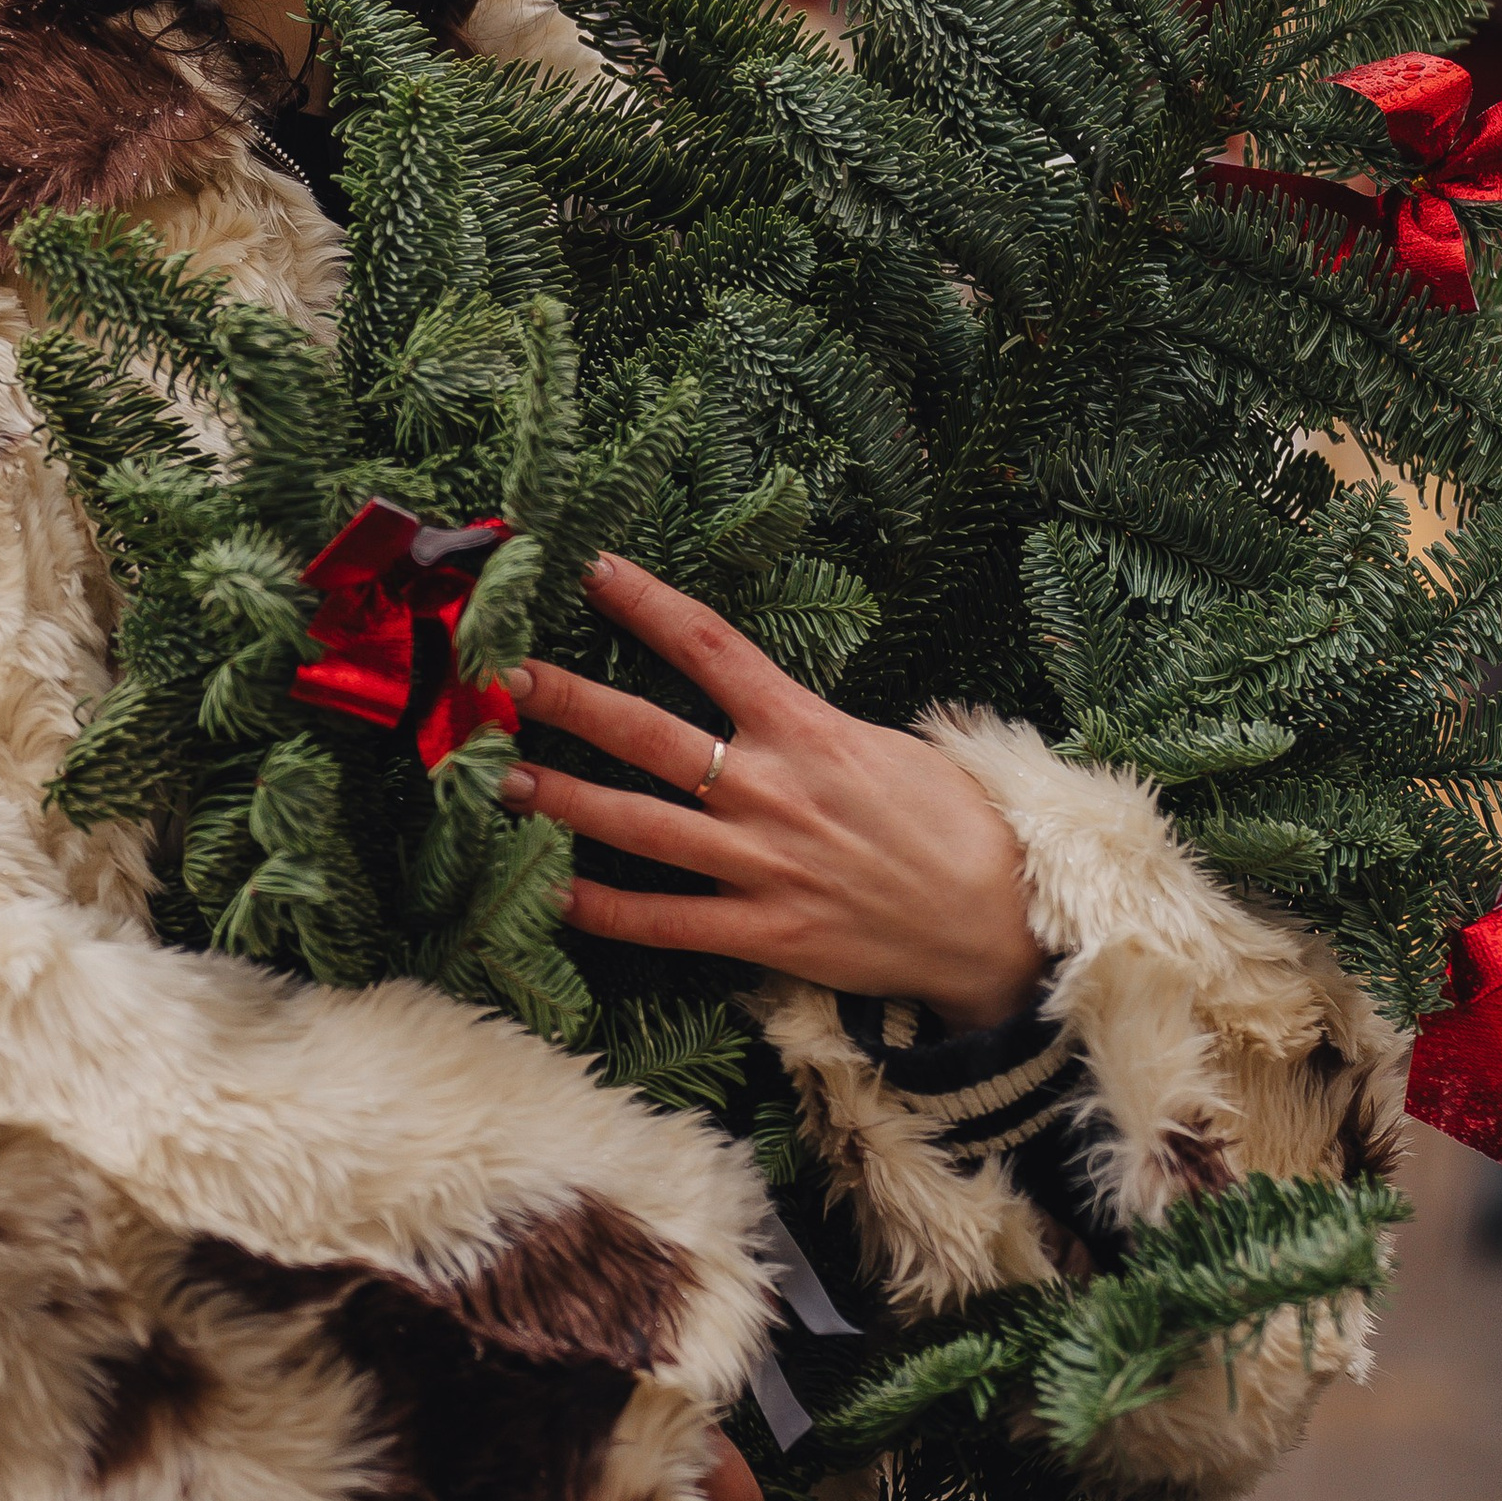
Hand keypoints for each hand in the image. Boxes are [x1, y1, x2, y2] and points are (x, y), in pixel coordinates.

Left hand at [498, 556, 1045, 1033]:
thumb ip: (812, 723)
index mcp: (806, 729)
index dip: (646, 601)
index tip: (589, 568)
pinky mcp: (764, 933)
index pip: (709, 645)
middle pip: (646, 733)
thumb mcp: (888, 744)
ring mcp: (760, 864)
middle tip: (503, 676)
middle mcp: (770, 789)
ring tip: (502, 780)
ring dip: (563, 801)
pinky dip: (605, 911)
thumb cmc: (953, 824)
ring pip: (637, 827)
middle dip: (568, 701)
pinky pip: (665, 922)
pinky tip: (555, 895)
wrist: (1000, 922)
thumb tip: (760, 698)